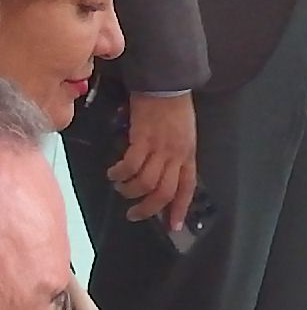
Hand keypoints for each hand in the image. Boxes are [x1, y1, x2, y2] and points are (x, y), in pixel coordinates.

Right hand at [110, 93, 198, 229]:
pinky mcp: (143, 139)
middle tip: (134, 214)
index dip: (179, 208)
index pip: (187, 187)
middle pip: (164, 191)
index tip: (172, 227)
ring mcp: (160, 147)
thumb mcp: (183, 134)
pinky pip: (130, 165)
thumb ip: (175, 155)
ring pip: (145, 182)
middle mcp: (177, 154)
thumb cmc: (174, 107)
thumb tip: (161, 174)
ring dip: (129, 190)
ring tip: (120, 186)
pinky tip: (114, 172)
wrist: (166, 83)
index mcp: (188, 154)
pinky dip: (120, 173)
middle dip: (148, 208)